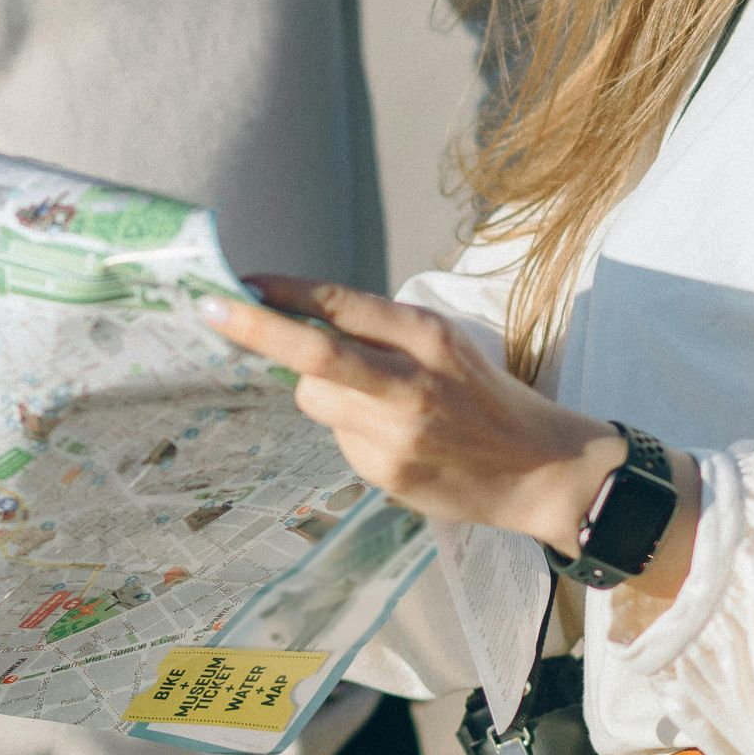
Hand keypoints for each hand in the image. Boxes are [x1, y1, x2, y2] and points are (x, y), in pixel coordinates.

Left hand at [201, 276, 620, 540]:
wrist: (542, 469)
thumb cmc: (485, 394)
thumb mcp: (443, 343)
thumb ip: (379, 331)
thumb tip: (299, 319)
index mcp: (426, 336)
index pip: (341, 307)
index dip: (284, 294)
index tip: (241, 281)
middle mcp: (409, 382)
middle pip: (313, 355)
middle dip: (255, 330)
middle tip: (211, 310)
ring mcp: (395, 433)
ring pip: (315, 398)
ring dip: (321, 390)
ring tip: (375, 400)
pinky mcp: (386, 473)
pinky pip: (339, 437)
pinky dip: (351, 429)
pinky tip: (396, 438)